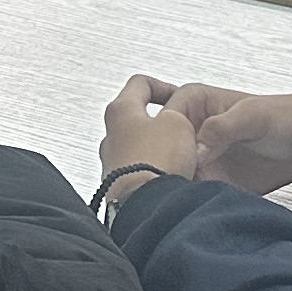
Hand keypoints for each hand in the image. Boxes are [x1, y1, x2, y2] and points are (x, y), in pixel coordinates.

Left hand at [98, 74, 203, 193]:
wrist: (146, 206)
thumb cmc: (155, 161)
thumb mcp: (178, 122)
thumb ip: (176, 113)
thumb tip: (175, 119)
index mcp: (120, 110)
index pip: (140, 84)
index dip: (163, 86)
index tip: (177, 97)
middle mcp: (110, 136)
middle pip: (137, 118)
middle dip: (162, 123)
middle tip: (182, 129)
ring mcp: (112, 163)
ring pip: (140, 148)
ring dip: (160, 150)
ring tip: (181, 159)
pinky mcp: (119, 187)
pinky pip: (141, 172)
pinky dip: (156, 172)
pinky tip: (172, 179)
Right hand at [167, 85, 291, 195]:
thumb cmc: (284, 116)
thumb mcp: (252, 115)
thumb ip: (222, 127)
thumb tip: (196, 148)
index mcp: (194, 102)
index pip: (163, 121)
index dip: (162, 140)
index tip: (174, 158)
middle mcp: (192, 130)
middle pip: (163, 151)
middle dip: (166, 167)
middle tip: (178, 180)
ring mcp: (200, 156)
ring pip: (175, 173)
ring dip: (178, 186)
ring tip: (188, 194)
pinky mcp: (212, 180)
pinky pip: (193, 192)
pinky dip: (193, 199)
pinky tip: (199, 203)